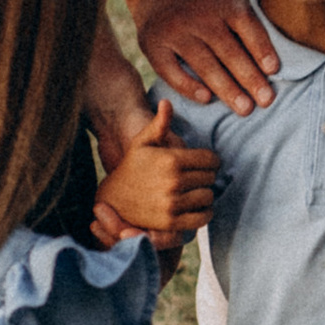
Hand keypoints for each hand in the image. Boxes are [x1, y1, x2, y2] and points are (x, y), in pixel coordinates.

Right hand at [91, 93, 219, 239]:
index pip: (211, 160)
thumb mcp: (142, 143)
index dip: (211, 161)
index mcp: (171, 159)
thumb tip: (167, 102)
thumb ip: (159, 123)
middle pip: (211, 178)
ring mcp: (172, 203)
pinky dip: (204, 213)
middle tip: (198, 178)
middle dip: (207, 177)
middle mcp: (173, 181)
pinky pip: (202, 217)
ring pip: (208, 197)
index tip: (205, 163)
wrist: (113, 199)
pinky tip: (196, 207)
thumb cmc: (132, 167)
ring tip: (196, 191)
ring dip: (205, 194)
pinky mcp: (171, 222)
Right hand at [128, 0, 279, 114]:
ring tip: (245, 109)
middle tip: (267, 101)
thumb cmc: (207, 5)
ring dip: (226, 88)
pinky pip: (171, 70)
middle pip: (227, 50)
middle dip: (249, 77)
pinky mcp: (153, 45)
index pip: (246, 25)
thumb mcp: (229, 1)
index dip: (261, 47)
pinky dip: (189, 86)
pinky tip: (206, 99)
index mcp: (223, 3)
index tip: (274, 70)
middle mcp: (199, 16)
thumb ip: (251, 24)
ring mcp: (174, 31)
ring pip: (204, 63)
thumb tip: (280, 63)